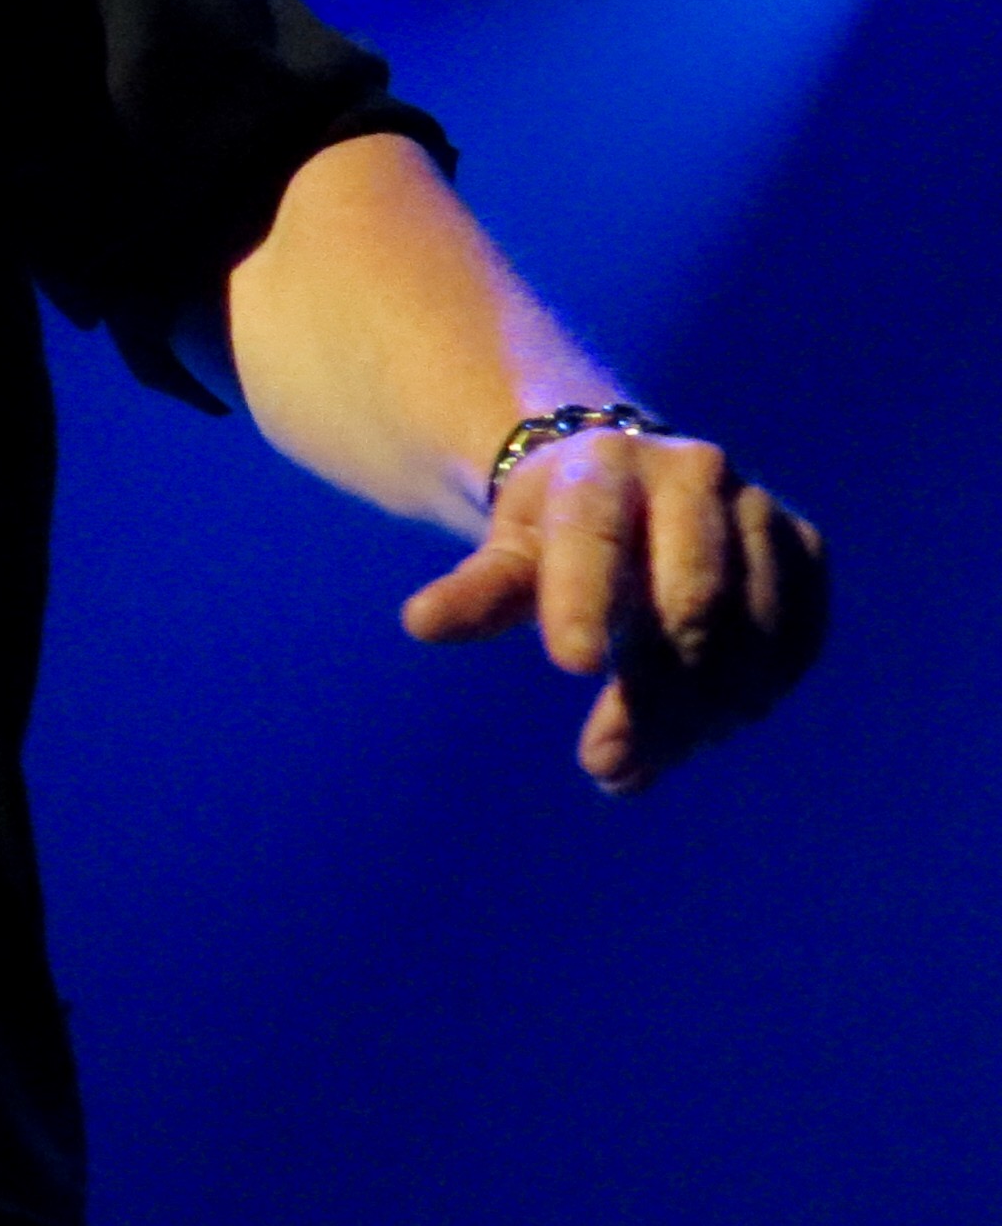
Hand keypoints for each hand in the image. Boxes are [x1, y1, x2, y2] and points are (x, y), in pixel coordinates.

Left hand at [401, 426, 826, 791]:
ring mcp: (758, 508)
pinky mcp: (805, 549)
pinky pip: (794, 641)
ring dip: (701, 715)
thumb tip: (421, 623)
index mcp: (603, 464)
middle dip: (651, 696)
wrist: (635, 481)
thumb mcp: (509, 552)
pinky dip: (753, 697)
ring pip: (749, 634)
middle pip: (688, 604)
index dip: (584, 599)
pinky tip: (705, 727)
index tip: (571, 668)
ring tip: (642, 756)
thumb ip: (476, 591)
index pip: (594, 535)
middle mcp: (692, 472)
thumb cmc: (556, 528)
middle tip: (601, 762)